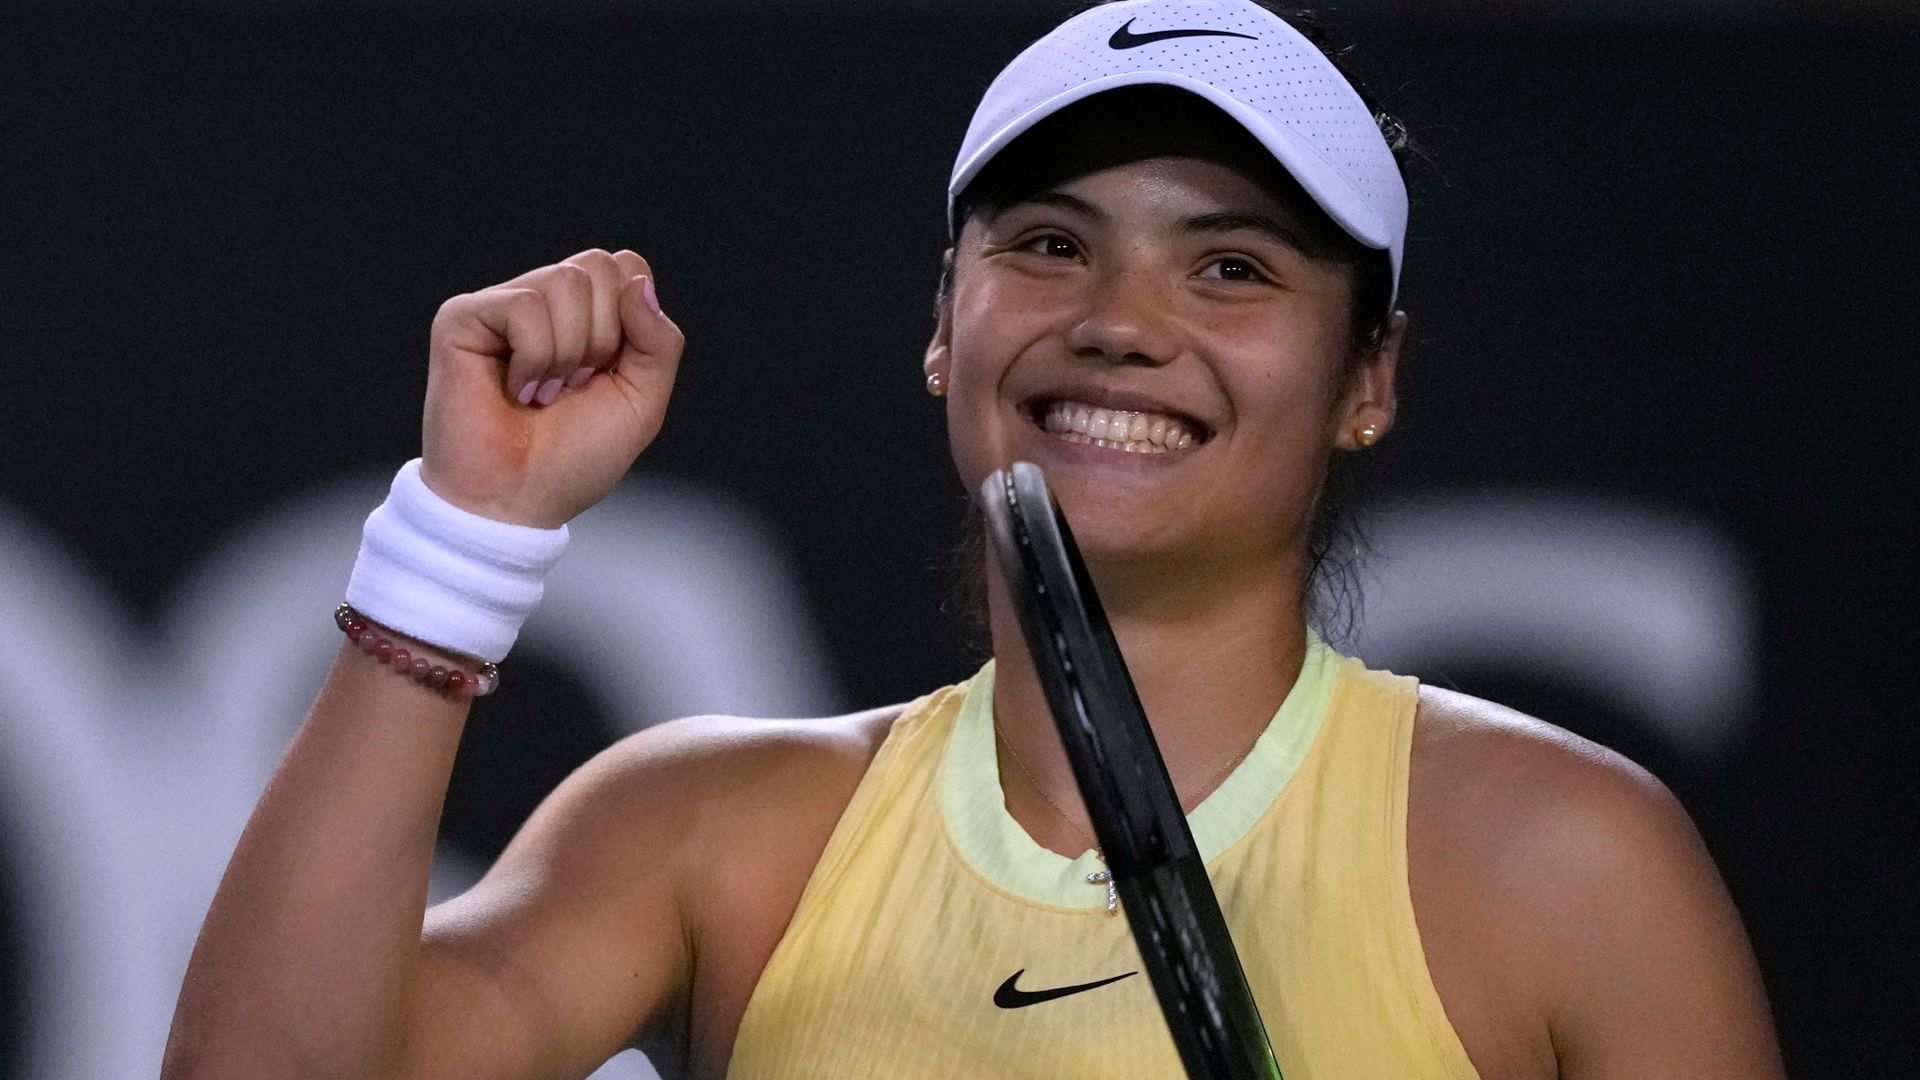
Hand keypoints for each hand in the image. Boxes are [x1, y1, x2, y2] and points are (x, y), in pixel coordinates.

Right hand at [418, 249, 682, 527]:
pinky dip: (534, 358)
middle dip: (602, 337)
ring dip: (568, 353)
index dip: (632, 321)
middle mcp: (543, 301)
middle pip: (597, 265)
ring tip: (542, 392)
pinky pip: (525, 306)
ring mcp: (501, 306)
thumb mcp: (642, 401)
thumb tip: (639, 282)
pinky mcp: (463, 317)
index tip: (606, 375)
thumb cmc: (573, 458)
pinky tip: (515, 390)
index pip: (626, 266)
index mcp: (586, 314)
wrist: (517, 502)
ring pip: (564, 280)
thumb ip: (659, 342)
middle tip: (572, 386)